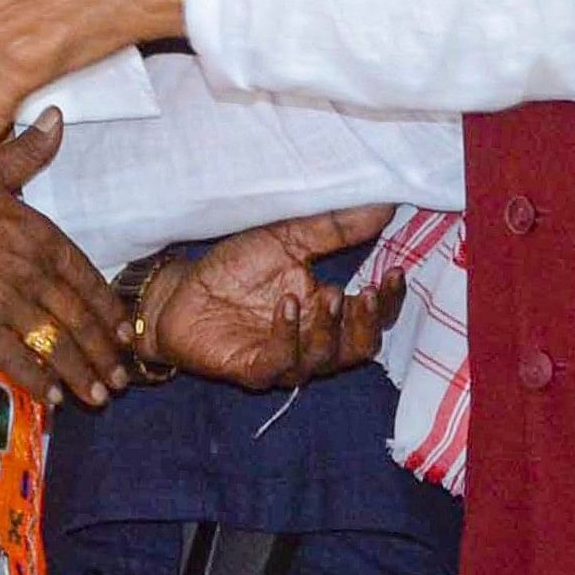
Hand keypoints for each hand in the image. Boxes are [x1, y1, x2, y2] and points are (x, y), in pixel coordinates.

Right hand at [0, 112, 130, 406]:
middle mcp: (31, 269)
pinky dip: (41, 382)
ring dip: (83, 374)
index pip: (88, 278)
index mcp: (38, 233)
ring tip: (98, 396)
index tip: (125, 334)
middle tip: (121, 380)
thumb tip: (56, 118)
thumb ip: (28, 151)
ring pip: (57, 344)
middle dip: (105, 353)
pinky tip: (55, 398)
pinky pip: (19, 360)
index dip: (110, 311)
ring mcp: (6, 300)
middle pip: (80, 319)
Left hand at [136, 207, 403, 390]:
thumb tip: (383, 205)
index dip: (389, 300)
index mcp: (327, 313)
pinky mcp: (252, 369)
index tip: (395, 270)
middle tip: (365, 293)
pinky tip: (289, 305)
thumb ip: (333, 228)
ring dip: (330, 328)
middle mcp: (312, 342)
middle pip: (359, 348)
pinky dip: (289, 336)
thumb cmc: (234, 269)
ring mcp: (284, 359)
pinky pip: (280, 363)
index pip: (373, 318)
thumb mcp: (286, 238)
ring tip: (328, 294)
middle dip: (367, 323)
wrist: (179, 291)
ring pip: (324, 360)